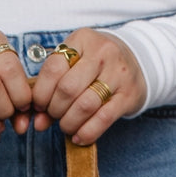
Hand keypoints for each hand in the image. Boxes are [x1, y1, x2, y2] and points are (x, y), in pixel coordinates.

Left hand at [31, 29, 147, 144]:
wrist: (137, 62)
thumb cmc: (96, 65)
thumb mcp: (74, 64)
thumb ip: (53, 89)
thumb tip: (38, 123)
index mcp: (83, 39)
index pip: (53, 68)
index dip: (41, 92)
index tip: (40, 105)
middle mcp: (102, 53)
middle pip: (67, 89)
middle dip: (55, 109)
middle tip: (54, 116)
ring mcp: (118, 74)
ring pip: (84, 106)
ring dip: (69, 123)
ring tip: (66, 126)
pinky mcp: (128, 95)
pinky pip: (103, 119)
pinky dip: (87, 132)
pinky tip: (79, 137)